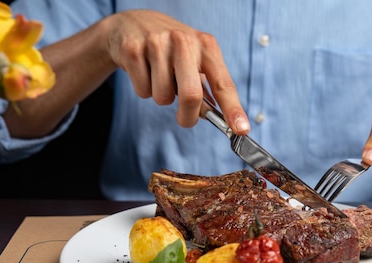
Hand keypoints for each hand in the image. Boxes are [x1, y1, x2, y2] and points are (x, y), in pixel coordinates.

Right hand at [104, 10, 249, 133]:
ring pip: (162, 97)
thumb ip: (205, 87)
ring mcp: (157, 43)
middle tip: (185, 119)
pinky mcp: (133, 50)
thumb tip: (216, 116)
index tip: (241, 129)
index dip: (233, 109)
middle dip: (188, 116)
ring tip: (158, 77)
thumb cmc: (169, 49)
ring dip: (161, 97)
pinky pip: (142, 91)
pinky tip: (143, 70)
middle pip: (191, 96)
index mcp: (206, 46)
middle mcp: (184, 41)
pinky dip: (143, 89)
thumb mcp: (193, 60)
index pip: (223, 84)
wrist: (130, 24)